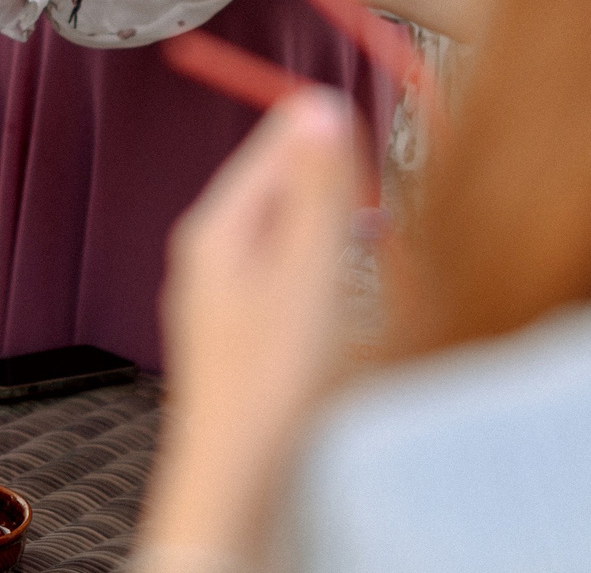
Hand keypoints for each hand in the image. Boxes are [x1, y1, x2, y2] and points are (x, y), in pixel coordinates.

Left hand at [138, 90, 356, 560]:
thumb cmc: (268, 387)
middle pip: (281, 188)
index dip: (327, 135)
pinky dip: (325, 275)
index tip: (373, 137)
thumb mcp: (307, 273)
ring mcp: (223, 296)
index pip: (272, 144)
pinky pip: (289, 277)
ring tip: (371, 245)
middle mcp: (210, 255)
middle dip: (334, 188)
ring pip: (289, 234)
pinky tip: (347, 298)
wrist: (239, 483)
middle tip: (379, 200)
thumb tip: (316, 107)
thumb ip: (318, 192)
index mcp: (216, 228)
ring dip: (334, 233)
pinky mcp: (244, 334)